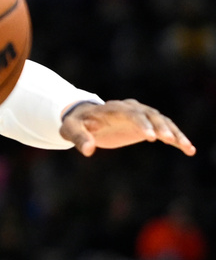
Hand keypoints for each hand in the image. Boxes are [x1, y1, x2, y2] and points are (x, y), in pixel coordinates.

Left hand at [60, 99, 195, 156]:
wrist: (84, 117)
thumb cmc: (76, 123)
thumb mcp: (71, 130)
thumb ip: (78, 138)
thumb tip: (88, 150)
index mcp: (112, 109)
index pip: (130, 113)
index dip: (141, 123)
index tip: (150, 137)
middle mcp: (129, 109)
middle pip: (149, 115)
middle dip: (160, 126)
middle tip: (170, 140)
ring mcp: (140, 115)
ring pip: (161, 121)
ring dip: (173, 132)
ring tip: (185, 147)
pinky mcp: (146, 124)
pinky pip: (165, 129)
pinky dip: (176, 137)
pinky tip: (188, 150)